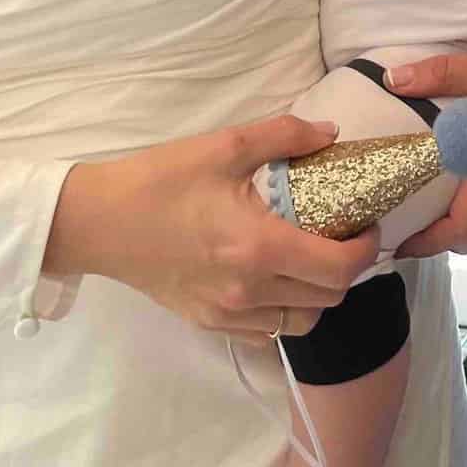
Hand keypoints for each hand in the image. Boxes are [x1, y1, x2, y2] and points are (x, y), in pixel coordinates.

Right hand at [45, 113, 380, 343]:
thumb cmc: (160, 180)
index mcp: (258, 247)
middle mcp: (248, 291)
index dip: (366, 248)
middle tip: (345, 234)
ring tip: (314, 256)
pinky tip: (278, 276)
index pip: (338, 268)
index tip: (368, 223)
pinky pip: (268, 332)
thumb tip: (331, 134)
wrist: (99, 223)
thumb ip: (285, 135)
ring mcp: (227, 316)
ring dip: (320, 293)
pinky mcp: (209, 325)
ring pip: (302, 322)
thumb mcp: (225, 145)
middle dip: (348, 269)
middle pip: (328, 299)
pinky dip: (286, 309)